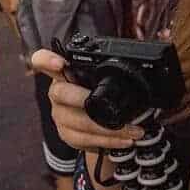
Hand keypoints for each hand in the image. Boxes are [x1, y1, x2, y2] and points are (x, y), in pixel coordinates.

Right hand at [29, 50, 143, 150]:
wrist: (98, 125)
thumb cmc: (100, 95)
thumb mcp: (103, 79)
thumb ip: (112, 67)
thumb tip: (147, 48)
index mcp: (63, 73)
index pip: (42, 60)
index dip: (47, 60)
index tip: (60, 63)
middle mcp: (57, 93)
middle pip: (61, 93)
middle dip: (83, 99)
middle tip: (105, 105)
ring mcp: (60, 115)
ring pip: (77, 121)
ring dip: (108, 128)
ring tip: (134, 130)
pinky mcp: (67, 135)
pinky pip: (84, 140)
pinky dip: (108, 141)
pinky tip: (124, 140)